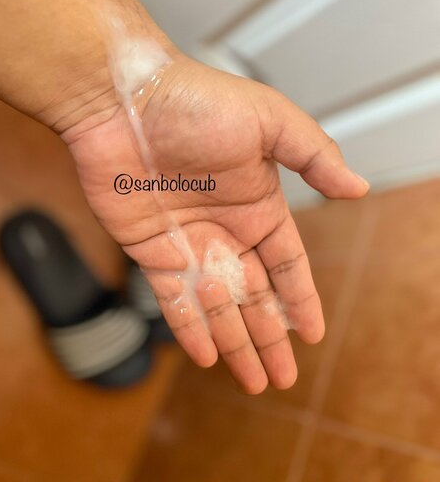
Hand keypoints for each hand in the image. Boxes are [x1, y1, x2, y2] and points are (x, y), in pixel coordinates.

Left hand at [60, 53, 368, 393]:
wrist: (122, 100)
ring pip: (218, 306)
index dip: (300, 300)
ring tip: (252, 381)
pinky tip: (207, 357)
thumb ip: (315, 156)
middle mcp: (226, 230)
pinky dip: (190, 328)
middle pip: (255, 296)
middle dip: (270, 337)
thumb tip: (358, 187)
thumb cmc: (196, 102)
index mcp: (258, 205)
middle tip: (283, 379)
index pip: (287, 264)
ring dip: (236, 344)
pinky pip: (174, 299)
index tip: (312, 335)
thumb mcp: (271, 121)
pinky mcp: (150, 251)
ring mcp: (189, 243)